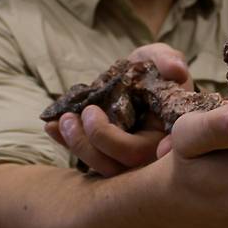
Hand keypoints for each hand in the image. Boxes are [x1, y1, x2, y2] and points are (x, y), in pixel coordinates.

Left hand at [45, 43, 192, 176]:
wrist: (139, 78)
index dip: (128, 147)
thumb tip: (175, 70)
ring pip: (103, 168)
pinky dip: (65, 144)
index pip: (151, 150)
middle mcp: (150, 154)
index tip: (100, 118)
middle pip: (122, 165)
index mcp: (168, 133)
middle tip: (83, 113)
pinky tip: (51, 127)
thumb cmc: (155, 70)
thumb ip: (169, 60)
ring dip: (78, 145)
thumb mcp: (162, 59)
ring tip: (65, 119)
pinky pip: (85, 160)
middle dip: (95, 142)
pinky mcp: (107, 155)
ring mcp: (127, 158)